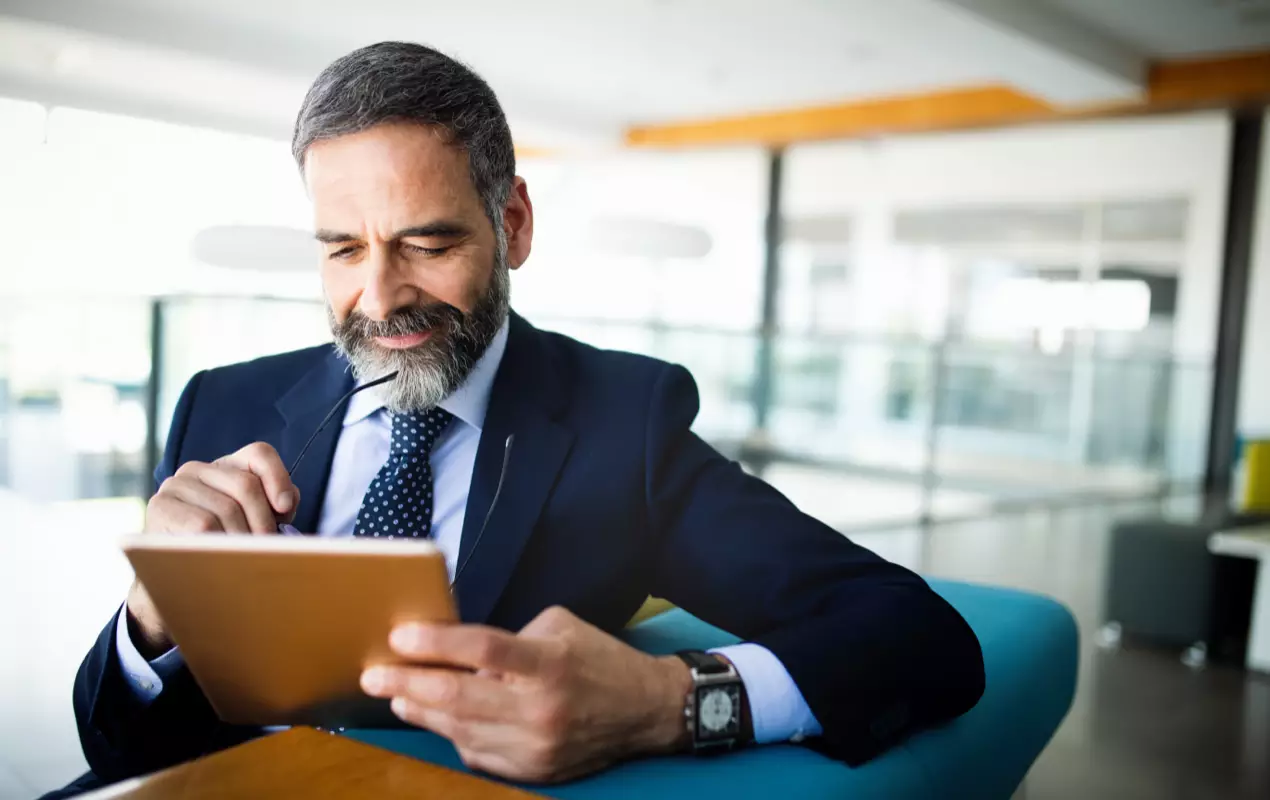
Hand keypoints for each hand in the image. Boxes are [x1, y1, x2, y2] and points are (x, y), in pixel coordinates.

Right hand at [127, 442, 298, 655]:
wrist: (174, 576)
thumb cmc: (224, 546)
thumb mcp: (255, 522)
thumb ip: (277, 506)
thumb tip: (287, 504)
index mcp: (226, 466)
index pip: (259, 454)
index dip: (278, 479)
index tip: (286, 510)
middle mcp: (198, 469)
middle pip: (246, 484)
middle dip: (263, 521)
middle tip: (266, 548)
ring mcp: (175, 485)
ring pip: (226, 508)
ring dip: (241, 539)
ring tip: (245, 559)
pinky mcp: (160, 507)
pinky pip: (202, 523)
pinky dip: (219, 543)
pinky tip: (222, 558)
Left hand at [361, 606, 692, 782]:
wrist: (646, 711)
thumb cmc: (598, 659)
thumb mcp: (558, 628)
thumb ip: (509, 637)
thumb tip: (456, 647)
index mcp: (548, 663)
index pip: (482, 648)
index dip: (435, 641)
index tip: (399, 636)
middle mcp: (539, 708)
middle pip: (458, 696)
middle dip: (407, 684)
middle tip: (374, 674)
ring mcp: (534, 746)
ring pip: (459, 730)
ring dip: (421, 712)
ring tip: (396, 696)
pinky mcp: (532, 771)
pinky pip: (477, 754)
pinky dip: (453, 735)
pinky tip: (436, 718)